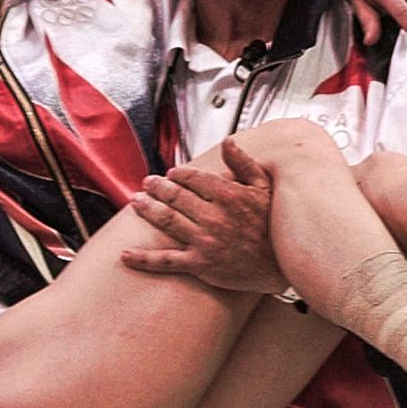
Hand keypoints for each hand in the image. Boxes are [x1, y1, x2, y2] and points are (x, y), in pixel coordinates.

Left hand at [122, 138, 284, 292]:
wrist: (281, 265)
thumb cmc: (273, 225)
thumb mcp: (264, 188)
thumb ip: (244, 164)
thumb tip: (228, 141)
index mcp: (228, 195)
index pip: (193, 178)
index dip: (179, 174)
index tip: (172, 173)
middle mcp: (213, 216)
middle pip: (175, 196)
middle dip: (157, 187)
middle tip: (147, 182)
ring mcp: (204, 241)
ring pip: (166, 220)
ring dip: (147, 209)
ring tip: (136, 201)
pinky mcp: (199, 264)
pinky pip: (166, 260)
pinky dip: (143, 259)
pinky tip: (126, 255)